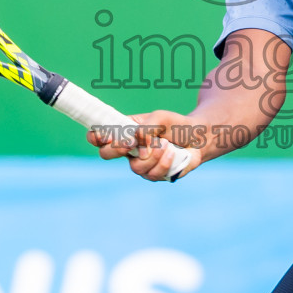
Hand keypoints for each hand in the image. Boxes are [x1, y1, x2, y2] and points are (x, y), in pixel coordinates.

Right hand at [85, 109, 200, 181]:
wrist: (197, 138)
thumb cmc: (175, 125)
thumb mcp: (160, 117)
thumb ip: (146, 127)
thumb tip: (138, 143)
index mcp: (124, 132)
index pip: (99, 136)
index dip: (95, 137)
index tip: (104, 136)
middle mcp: (128, 150)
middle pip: (106, 154)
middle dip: (117, 149)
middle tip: (130, 143)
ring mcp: (139, 164)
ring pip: (134, 167)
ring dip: (151, 155)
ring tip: (165, 144)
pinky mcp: (154, 175)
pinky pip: (152, 174)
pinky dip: (164, 162)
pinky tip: (172, 153)